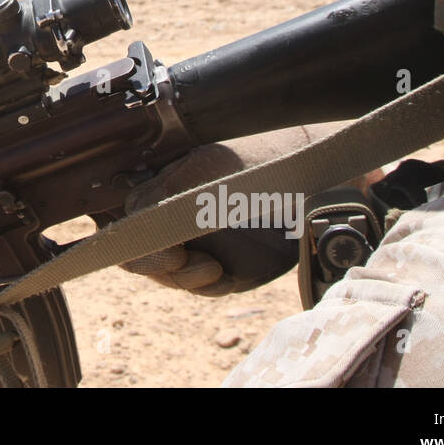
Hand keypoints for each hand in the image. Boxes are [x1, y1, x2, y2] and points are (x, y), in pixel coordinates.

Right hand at [120, 123, 348, 294]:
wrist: (319, 177)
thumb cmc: (263, 160)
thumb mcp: (209, 170)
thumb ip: (164, 192)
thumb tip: (128, 215)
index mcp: (161, 187)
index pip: (124, 222)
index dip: (133, 241)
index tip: (158, 246)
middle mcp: (173, 216)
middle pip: (140, 253)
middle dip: (156, 264)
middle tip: (180, 261)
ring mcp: (198, 242)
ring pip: (167, 273)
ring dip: (182, 277)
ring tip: (211, 269)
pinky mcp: (224, 265)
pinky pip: (199, 283)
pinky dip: (204, 284)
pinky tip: (220, 274)